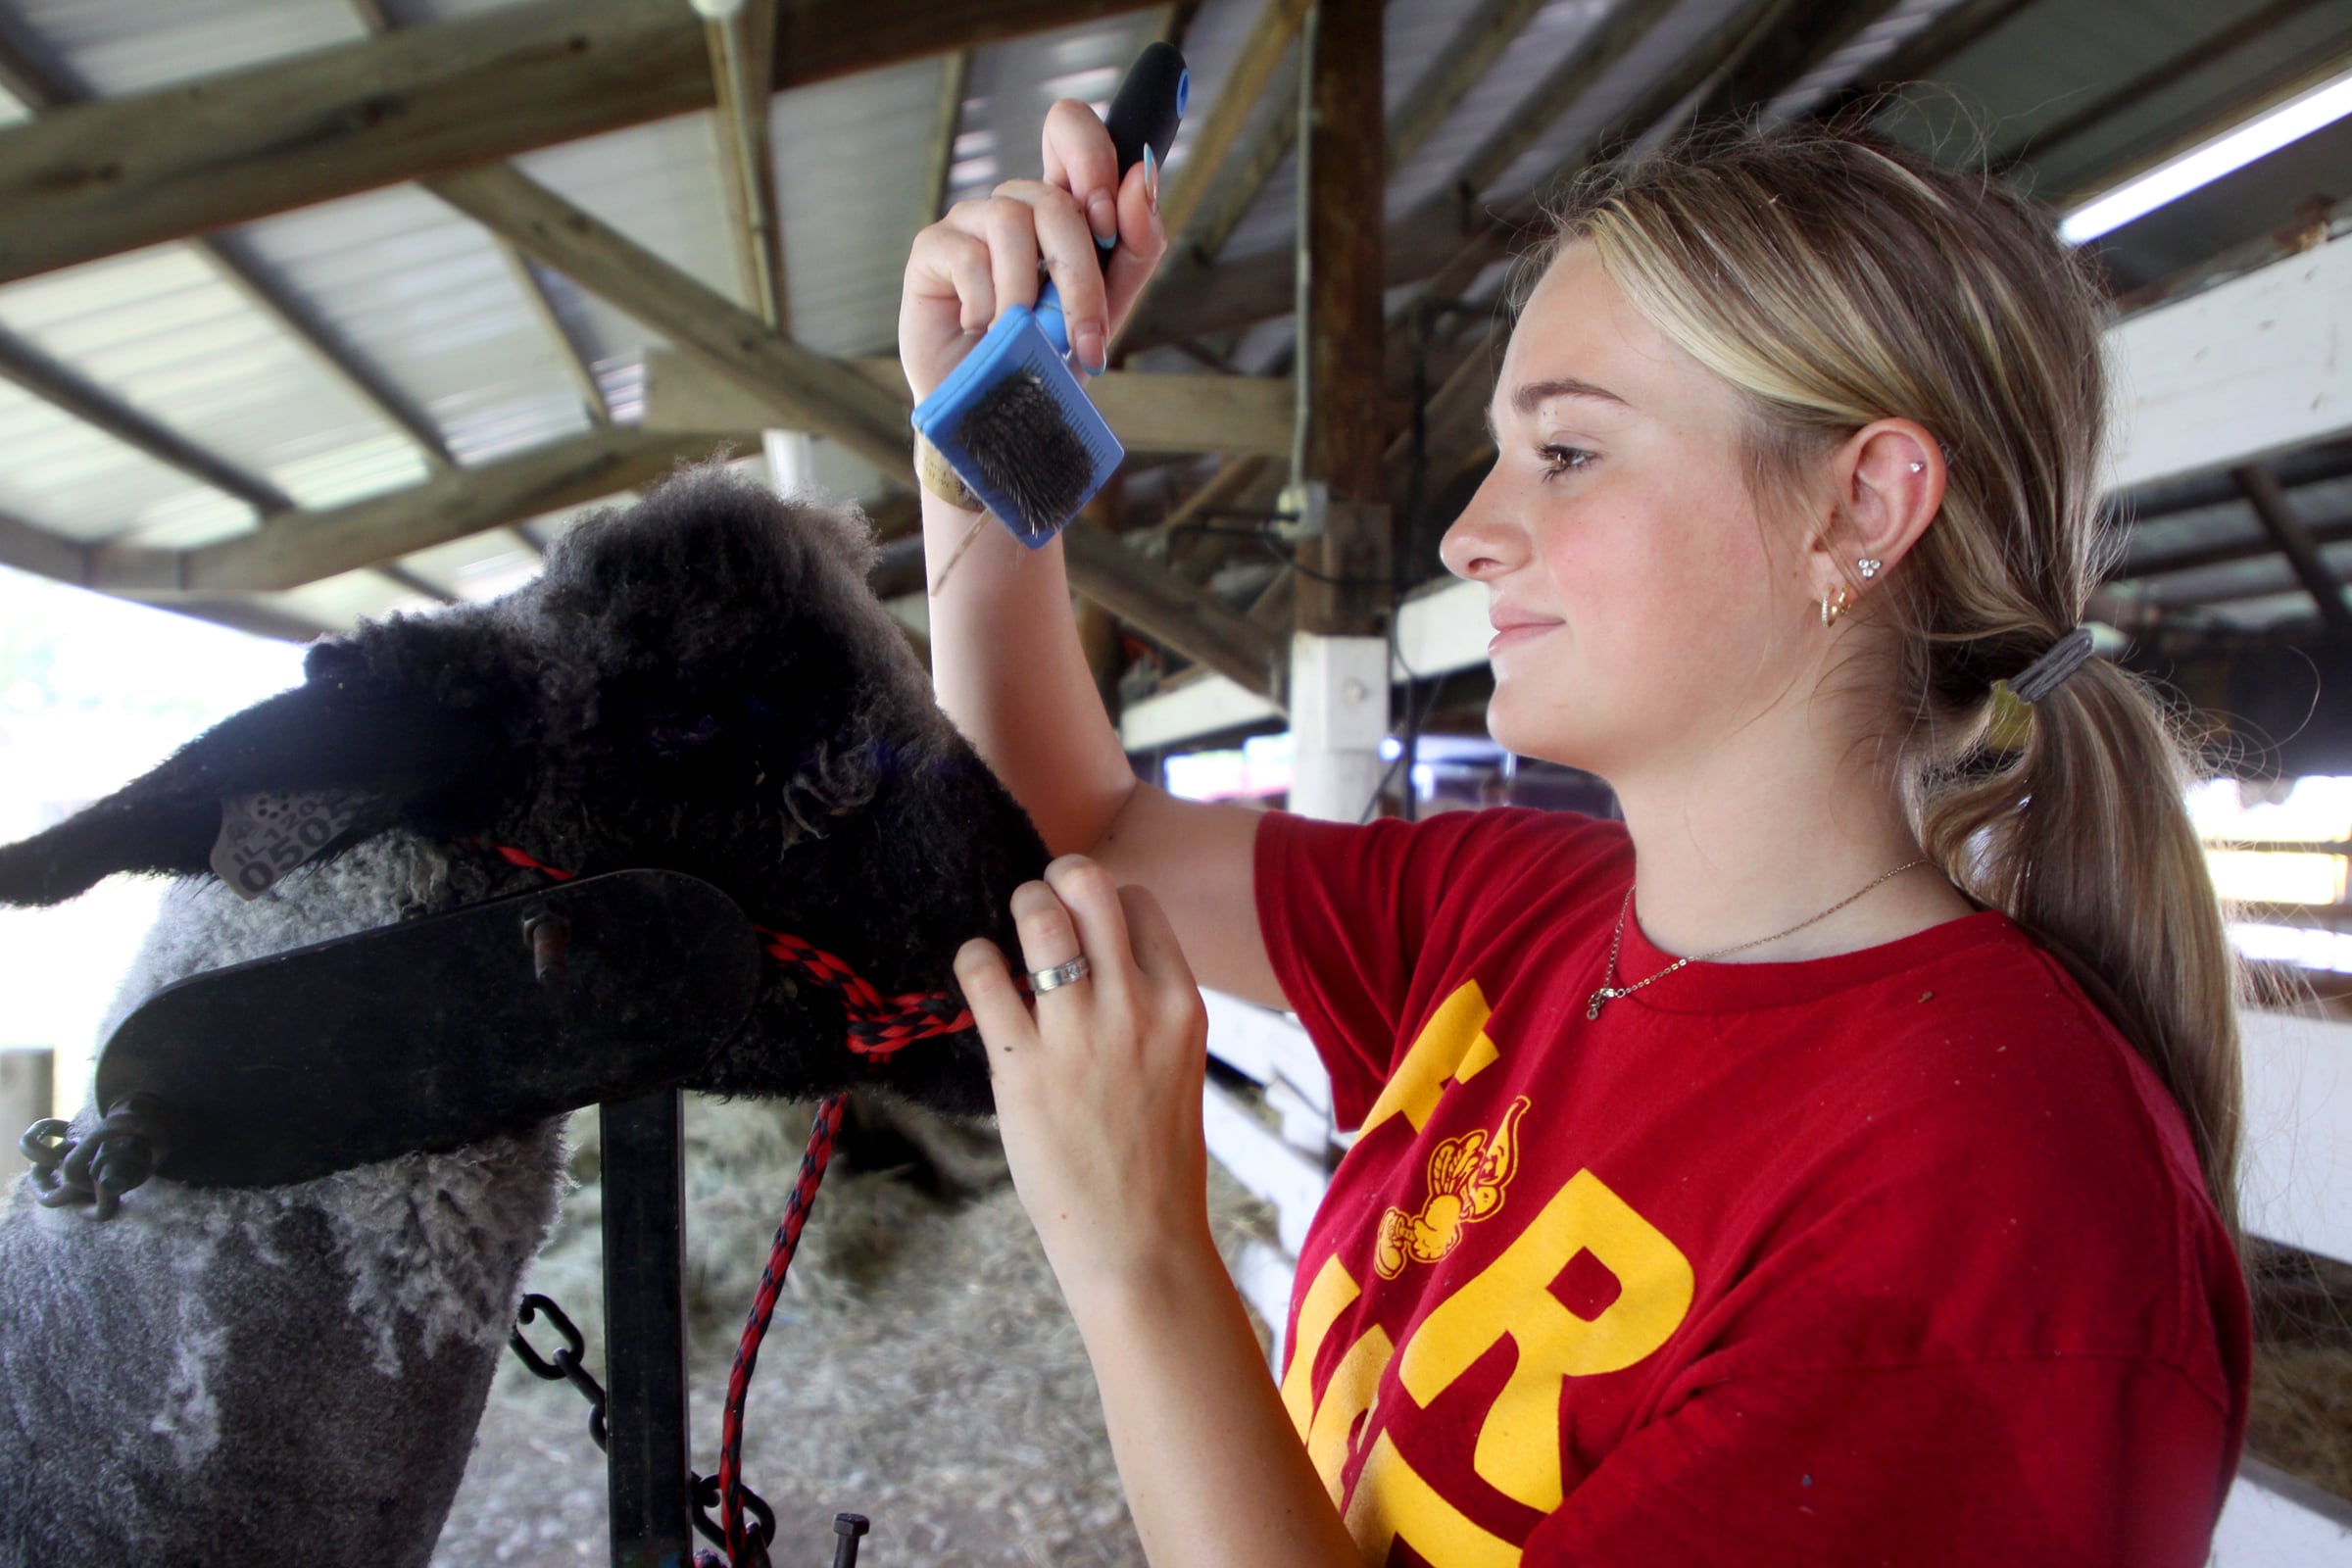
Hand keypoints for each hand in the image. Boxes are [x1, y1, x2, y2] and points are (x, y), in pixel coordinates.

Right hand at [899, 98, 1168, 402]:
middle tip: (1085, 337)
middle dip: (1078, 275)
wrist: (994, 416)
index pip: (1069, 131)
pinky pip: (971, 257)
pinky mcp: (931, 248)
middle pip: (1053, 199)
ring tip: (1023, 337)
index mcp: (1060, 208)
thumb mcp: (1107, 308)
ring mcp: (970, 222)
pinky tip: (982, 330)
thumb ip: (1135, 247)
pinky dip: (988, 307)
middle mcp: (1014, 205)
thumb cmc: (1046, 359)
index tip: (1107, 223)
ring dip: (1028, 295)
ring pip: (1012, 222)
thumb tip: (1142, 177)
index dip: (1091, 157)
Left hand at [955, 855, 1210, 1298]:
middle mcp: (1134, 1005)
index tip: (1086, 927)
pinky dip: (976, 959)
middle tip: (1041, 903)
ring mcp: (1079, 1033)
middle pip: (1091, 886)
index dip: (1107, 903)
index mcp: (1182, 1004)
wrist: (1139, 1242)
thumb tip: (1096, 962)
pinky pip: (986, 974)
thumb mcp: (1179, 1065)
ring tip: (1011, 931)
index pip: (1139, 903)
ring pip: (1039, 917)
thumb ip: (1148, 1010)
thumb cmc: (1156, 1160)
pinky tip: (981, 972)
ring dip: (1019, 910)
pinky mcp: (1023, 1066)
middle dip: (1058, 879)